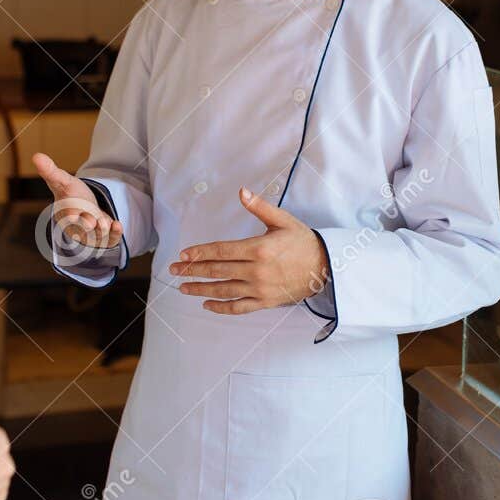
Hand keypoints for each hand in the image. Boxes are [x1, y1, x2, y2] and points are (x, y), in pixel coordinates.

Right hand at [33, 152, 121, 249]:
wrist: (84, 207)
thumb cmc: (69, 194)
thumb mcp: (61, 180)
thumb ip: (51, 171)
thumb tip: (36, 156)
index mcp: (64, 216)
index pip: (66, 219)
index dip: (70, 218)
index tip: (73, 216)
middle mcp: (77, 228)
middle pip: (82, 230)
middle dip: (87, 226)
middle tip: (92, 222)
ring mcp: (91, 234)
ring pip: (97, 236)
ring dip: (102, 229)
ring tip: (105, 222)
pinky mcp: (104, 237)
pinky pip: (110, 239)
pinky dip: (115, 233)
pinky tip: (117, 224)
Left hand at [169, 188, 329, 314]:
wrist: (326, 267)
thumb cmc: (303, 241)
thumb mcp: (282, 220)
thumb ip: (259, 207)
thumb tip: (241, 192)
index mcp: (259, 249)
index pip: (221, 251)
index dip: (200, 253)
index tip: (183, 255)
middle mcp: (257, 271)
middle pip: (218, 271)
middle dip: (193, 270)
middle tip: (174, 271)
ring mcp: (260, 289)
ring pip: (224, 290)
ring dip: (201, 289)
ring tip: (184, 288)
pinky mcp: (266, 302)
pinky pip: (239, 308)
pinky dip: (221, 307)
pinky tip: (207, 304)